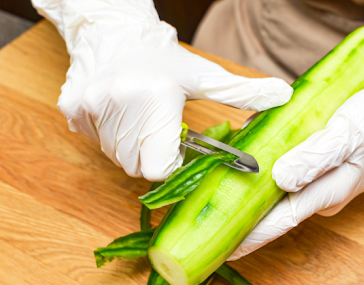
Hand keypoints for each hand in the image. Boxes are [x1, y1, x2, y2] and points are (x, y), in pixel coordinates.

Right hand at [32, 0, 291, 179]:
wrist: (115, 33)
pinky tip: (121, 113)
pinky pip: (97, 142)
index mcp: (155, 98)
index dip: (170, 164)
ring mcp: (91, 108)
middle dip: (153, 155)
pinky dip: (112, 137)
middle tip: (160, 129)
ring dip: (133, 147)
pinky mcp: (74, 110)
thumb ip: (242, 93)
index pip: (158, 167)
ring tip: (141, 118)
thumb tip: (285, 95)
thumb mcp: (204, 76)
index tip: (176, 146)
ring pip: (117, 157)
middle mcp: (118, 104)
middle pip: (137, 166)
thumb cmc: (164, 58)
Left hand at [230, 36, 363, 259]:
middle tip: (212, 219)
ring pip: (282, 188)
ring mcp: (325, 179)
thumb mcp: (350, 132)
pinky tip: (253, 152)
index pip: (282, 220)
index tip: (224, 248)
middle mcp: (323, 191)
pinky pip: (292, 169)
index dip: (252, 235)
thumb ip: (315, 157)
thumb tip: (279, 180)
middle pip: (278, 208)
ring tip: (222, 187)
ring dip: (255, 189)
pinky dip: (270, 164)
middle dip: (245, 216)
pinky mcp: (325, 164)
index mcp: (329, 190)